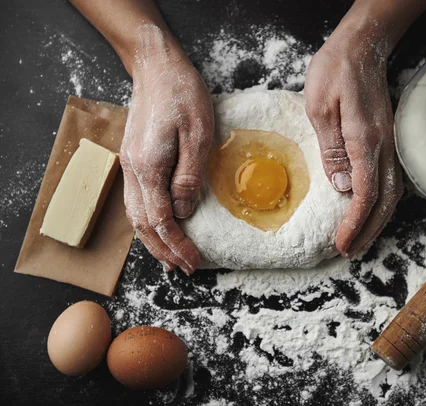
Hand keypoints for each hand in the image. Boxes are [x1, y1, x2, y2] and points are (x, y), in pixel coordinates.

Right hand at [120, 27, 213, 274]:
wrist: (157, 68)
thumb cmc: (182, 95)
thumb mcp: (197, 135)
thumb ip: (189, 176)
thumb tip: (183, 211)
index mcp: (148, 167)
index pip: (160, 220)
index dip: (177, 245)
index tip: (194, 262)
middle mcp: (133, 170)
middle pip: (142, 224)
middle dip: (163, 251)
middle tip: (184, 268)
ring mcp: (130, 165)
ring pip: (136, 215)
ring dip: (153, 240)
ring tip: (170, 258)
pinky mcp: (134, 159)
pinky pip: (137, 201)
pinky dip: (148, 222)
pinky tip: (160, 227)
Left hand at [305, 20, 403, 257]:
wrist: (362, 46)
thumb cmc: (335, 71)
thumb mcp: (320, 107)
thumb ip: (332, 149)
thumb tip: (342, 186)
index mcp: (365, 141)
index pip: (365, 195)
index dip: (354, 224)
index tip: (340, 243)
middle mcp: (384, 146)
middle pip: (384, 201)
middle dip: (367, 231)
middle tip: (350, 251)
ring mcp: (390, 143)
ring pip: (392, 193)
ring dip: (377, 220)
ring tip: (360, 239)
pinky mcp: (388, 139)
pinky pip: (392, 179)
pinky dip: (383, 202)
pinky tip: (372, 210)